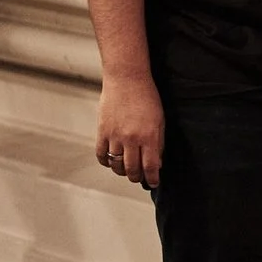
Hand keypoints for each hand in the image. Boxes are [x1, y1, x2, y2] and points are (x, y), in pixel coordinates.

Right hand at [97, 73, 164, 187]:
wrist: (127, 79)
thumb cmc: (147, 97)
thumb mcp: (160, 120)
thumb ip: (158, 142)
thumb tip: (156, 162)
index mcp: (149, 136)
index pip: (150, 166)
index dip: (152, 178)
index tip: (154, 182)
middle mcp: (131, 139)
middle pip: (132, 169)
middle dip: (137, 177)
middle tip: (140, 177)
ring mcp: (114, 136)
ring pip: (116, 165)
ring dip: (122, 172)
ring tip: (127, 170)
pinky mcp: (102, 131)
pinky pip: (101, 155)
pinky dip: (106, 162)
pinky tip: (111, 161)